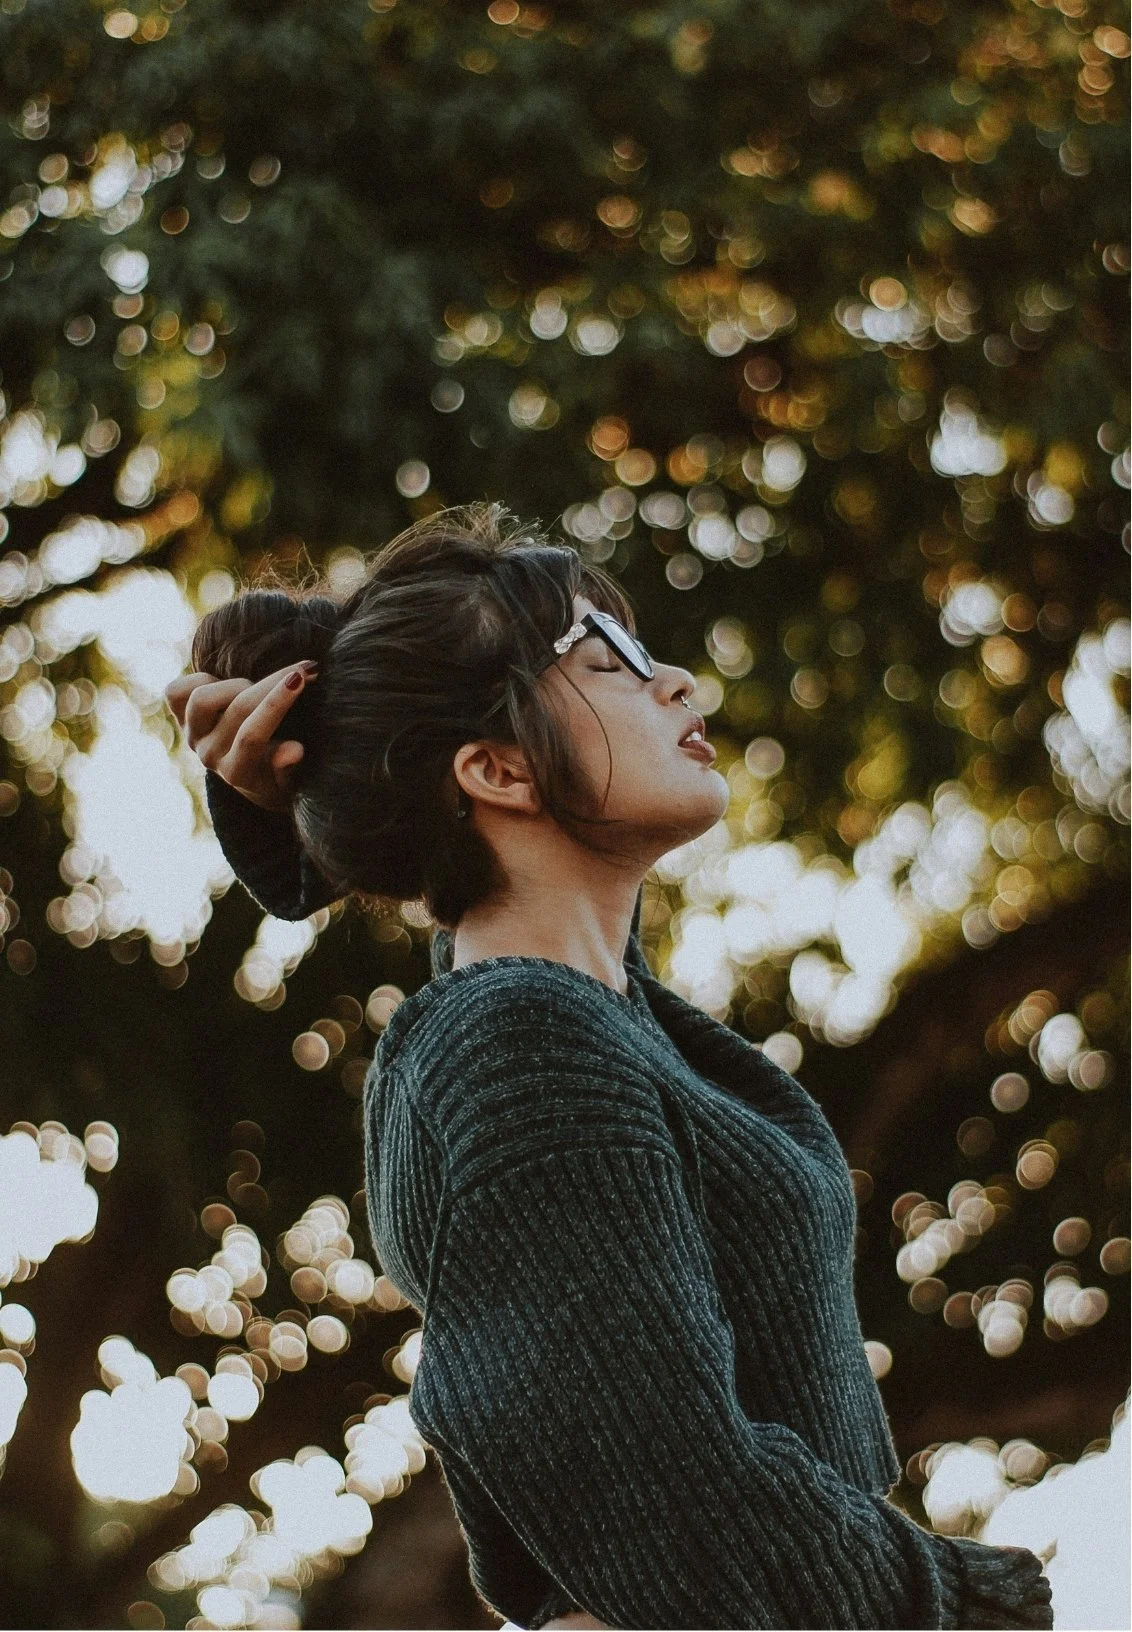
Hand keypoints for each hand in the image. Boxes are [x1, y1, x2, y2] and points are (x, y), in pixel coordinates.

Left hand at [164, 662, 315, 812]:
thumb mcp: (289, 781)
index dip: (276, 704)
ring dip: (236, 685)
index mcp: (237, 774)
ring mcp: (193, 736)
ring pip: (202, 699)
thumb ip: (288, 767)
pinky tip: (223, 684)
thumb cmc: (278, 775)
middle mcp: (210, 756)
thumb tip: (294, 750)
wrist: (250, 778)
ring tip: (256, 688)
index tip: (302, 677)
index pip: (252, 736)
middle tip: (303, 668)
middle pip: (236, 710)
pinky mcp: (179, 719)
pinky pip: (176, 691)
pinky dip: (198, 680)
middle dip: (273, 683)